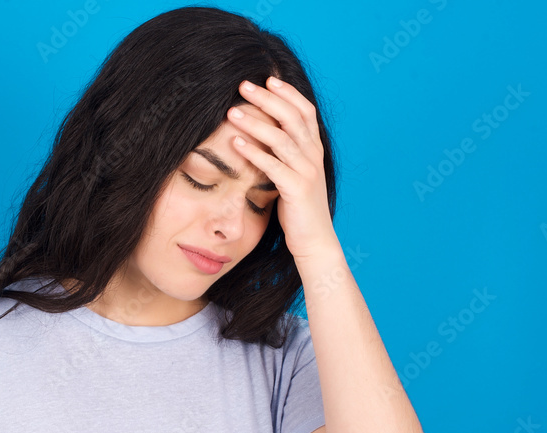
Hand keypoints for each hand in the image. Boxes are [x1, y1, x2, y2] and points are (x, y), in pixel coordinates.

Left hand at [228, 76, 337, 260]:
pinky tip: (236, 142)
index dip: (288, 93)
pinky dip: (254, 151)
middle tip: (243, 85)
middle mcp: (314, 156)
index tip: (268, 78)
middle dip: (267, 99)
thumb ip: (284, 154)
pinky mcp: (296, 189)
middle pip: (292, 117)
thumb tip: (262, 134)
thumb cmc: (298, 209)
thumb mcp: (294, 174)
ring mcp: (307, 171)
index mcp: (315, 149)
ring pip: (281, 138)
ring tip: (231, 111)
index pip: (305, 111)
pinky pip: (273, 165)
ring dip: (255, 122)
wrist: (314, 241)